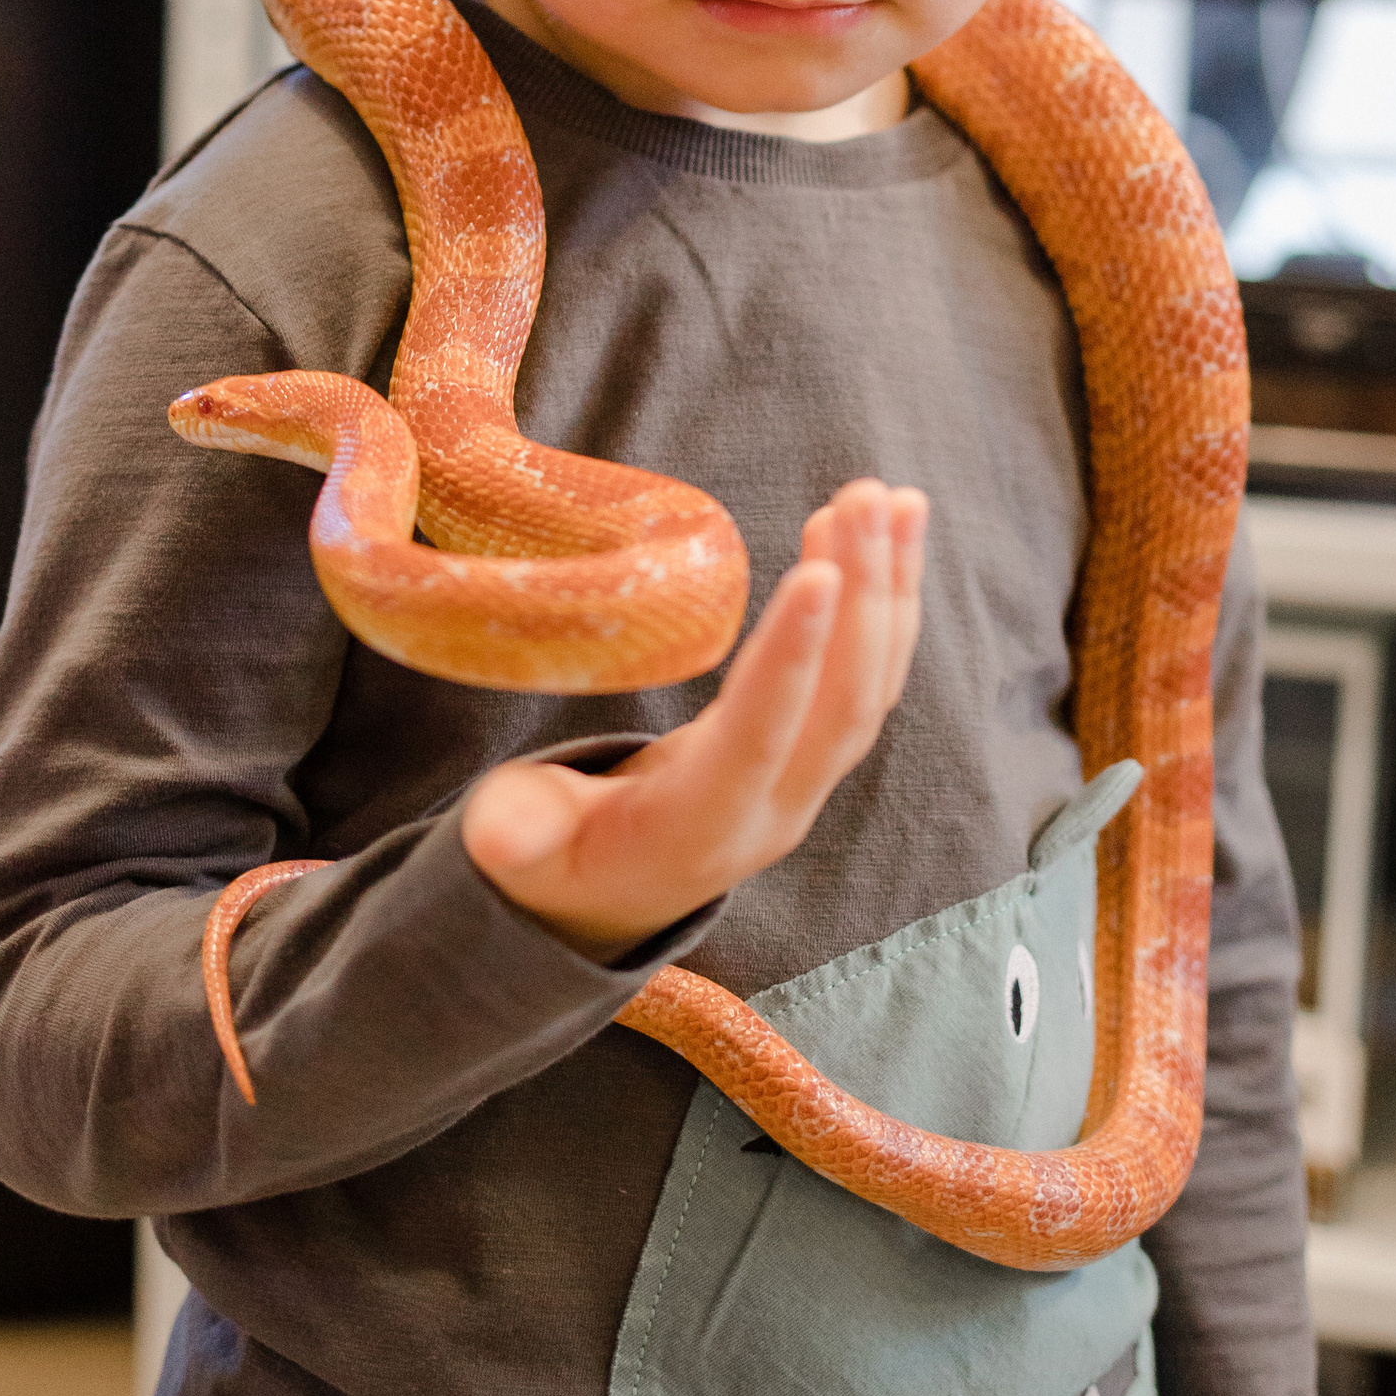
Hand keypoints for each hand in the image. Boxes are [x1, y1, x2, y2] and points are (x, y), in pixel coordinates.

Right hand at [462, 481, 927, 956]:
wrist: (612, 897)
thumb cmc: (554, 856)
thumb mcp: (518, 847)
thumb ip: (514, 834)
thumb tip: (498, 833)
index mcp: (699, 828)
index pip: (758, 740)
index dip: (791, 663)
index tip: (818, 575)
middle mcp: (773, 807)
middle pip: (840, 705)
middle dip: (860, 599)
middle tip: (867, 497)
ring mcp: (806, 781)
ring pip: (870, 686)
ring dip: (887, 588)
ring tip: (896, 498)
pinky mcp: (817, 749)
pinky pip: (872, 675)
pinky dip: (890, 600)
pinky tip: (898, 529)